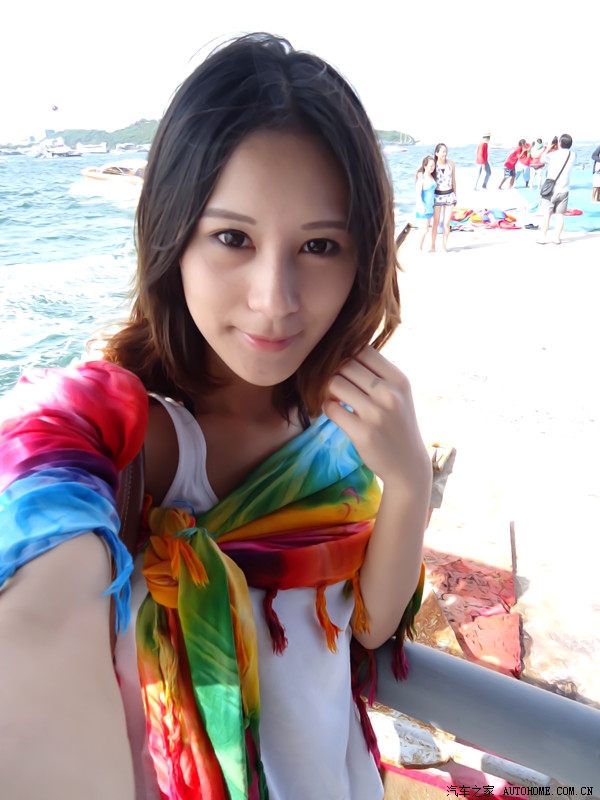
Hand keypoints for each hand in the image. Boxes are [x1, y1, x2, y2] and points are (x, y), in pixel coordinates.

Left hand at [323, 346, 430, 492]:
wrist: (407, 464)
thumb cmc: (397, 424)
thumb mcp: (397, 393)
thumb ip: (376, 373)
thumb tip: (342, 350)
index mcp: (399, 379)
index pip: (363, 350)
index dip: (347, 355)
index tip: (342, 367)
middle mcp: (390, 393)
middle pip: (345, 364)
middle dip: (334, 372)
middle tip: (332, 384)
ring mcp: (376, 414)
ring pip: (334, 383)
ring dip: (327, 389)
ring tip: (333, 397)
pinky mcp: (362, 433)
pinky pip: (331, 408)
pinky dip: (326, 408)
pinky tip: (334, 412)